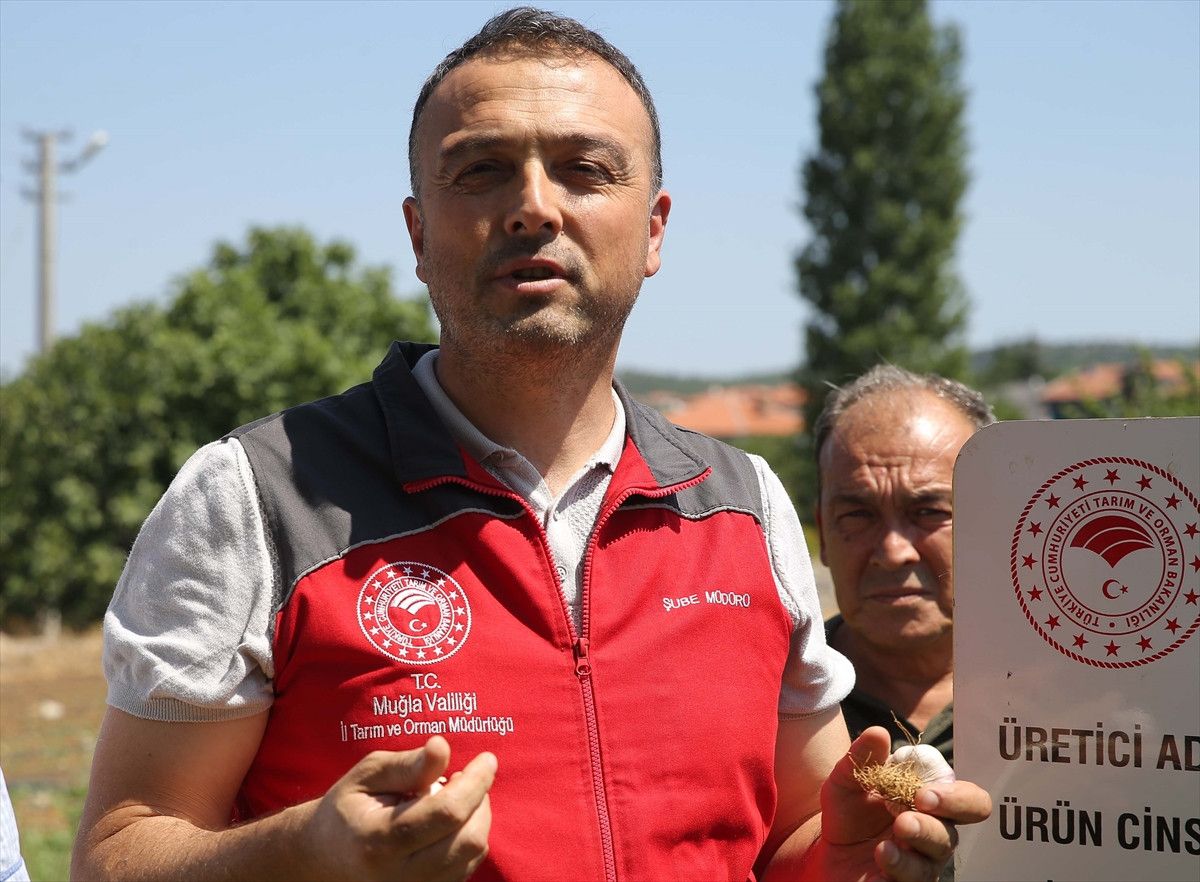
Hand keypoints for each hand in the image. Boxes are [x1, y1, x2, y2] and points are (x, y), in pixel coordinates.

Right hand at [308, 736, 496, 881]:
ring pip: (473, 855)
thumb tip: (442, 747)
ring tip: (453, 796)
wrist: (325, 856)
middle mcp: (398, 876)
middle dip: (480, 800)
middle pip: (468, 839)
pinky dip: (470, 838)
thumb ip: (407, 764)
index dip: (475, 783)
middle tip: (464, 777)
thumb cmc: (348, 807)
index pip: (446, 813)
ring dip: (477, 818)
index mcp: (379, 840)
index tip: (487, 759)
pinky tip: (451, 821)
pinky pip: (466, 868)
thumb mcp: (368, 775)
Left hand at [818, 727, 990, 881]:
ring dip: (912, 849)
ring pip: (932, 862)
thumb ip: (862, 757)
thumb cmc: (849, 812)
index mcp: (931, 805)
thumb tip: (878, 732)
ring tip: (885, 845)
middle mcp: (934, 835)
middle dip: (937, 822)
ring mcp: (921, 865)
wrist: (826, 850)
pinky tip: (880, 861)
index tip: (923, 792)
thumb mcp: (846, 780)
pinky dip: (897, 871)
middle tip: (913, 809)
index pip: (969, 801)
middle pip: (953, 833)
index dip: (956, 797)